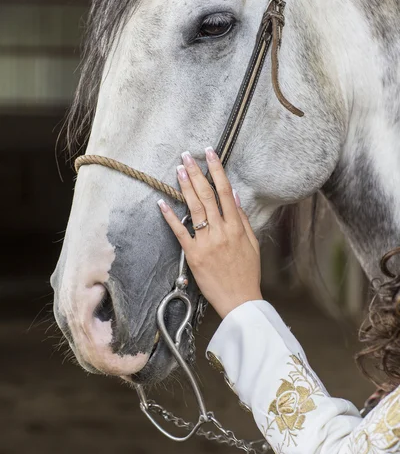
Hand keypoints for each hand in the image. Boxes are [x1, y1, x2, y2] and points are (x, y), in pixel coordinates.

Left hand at [157, 147, 262, 318]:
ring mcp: (206, 242)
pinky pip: (180, 232)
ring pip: (195, 209)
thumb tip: (235, 196)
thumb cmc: (247, 273)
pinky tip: (162, 202)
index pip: (225, 191)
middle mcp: (221, 231)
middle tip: (187, 156)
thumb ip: (242, 219)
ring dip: (185, 187)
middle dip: (197, 173)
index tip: (211, 153)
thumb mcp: (252, 244)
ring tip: (178, 170)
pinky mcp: (194, 255)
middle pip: (207, 195)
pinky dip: (170, 217)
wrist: (240, 300)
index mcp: (236, 227)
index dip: (217, 170)